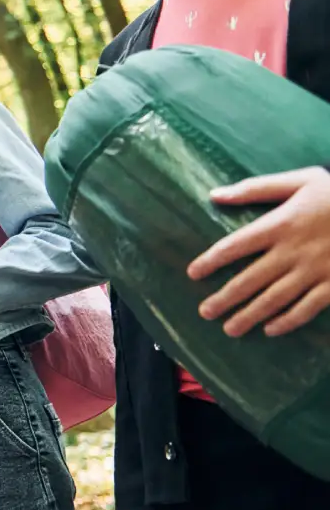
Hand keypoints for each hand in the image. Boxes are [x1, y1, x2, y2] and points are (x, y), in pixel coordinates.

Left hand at [189, 167, 329, 336]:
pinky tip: (271, 329)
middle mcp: (294, 251)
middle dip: (225, 298)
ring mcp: (316, 270)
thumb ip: (256, 189)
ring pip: (276, 298)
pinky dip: (288, 320)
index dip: (211, 261)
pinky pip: (308, 307)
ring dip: (250, 315)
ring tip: (229, 328)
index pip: (235, 245)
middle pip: (251, 279)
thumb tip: (214, 195)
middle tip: (205, 312)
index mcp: (281, 223)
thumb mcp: (300, 180)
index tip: (193, 274)